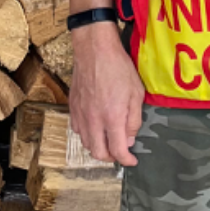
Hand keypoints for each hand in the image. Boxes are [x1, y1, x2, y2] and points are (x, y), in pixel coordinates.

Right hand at [68, 25, 144, 166]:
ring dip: (98, 147)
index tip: (132, 160)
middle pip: (98, 153)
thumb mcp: (136, 93)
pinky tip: (95, 127)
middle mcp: (94, 120)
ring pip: (86, 143)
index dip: (127, 160)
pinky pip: (77, 130)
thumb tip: (130, 139)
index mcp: (112, 118)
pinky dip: (87, 135)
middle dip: (111, 158)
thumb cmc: (118, 68)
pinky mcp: (73, 107)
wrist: (94, 50)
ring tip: (108, 141)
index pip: (118, 150)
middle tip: (120, 152)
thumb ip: (133, 120)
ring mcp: (81, 114)